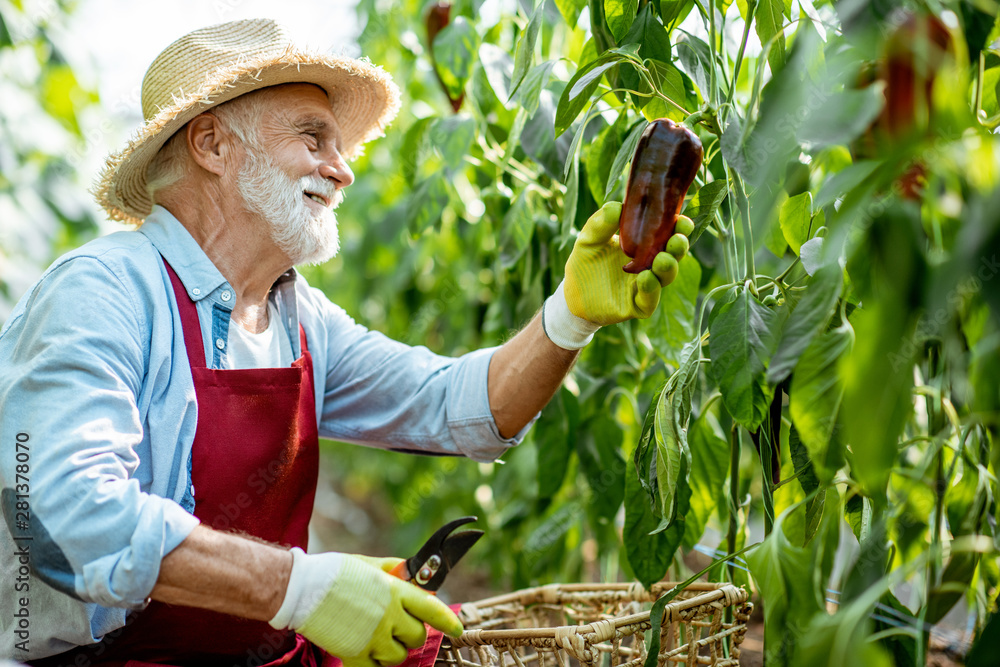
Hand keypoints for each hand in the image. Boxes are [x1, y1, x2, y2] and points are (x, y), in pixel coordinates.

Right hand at [270, 549, 463, 666]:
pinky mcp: (355, 654)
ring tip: (377, 636)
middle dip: (411, 633)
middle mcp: (388, 616)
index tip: (456, 629)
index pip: (432, 609)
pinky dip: (375, 663)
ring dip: (393, 649)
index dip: (448, 621)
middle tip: (398, 626)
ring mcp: (373, 638)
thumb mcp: (370, 564)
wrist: (301, 589)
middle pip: (417, 636)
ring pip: (399, 656)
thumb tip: (415, 577)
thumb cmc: (335, 572)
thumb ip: (396, 572)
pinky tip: (368, 651)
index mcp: (395, 591)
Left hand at [564, 202, 691, 325]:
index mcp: (645, 244)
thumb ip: (601, 224)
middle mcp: (650, 264)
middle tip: (678, 239)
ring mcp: (645, 286)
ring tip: (663, 260)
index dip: (678, 228)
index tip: (681, 220)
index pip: (667, 233)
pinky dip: (650, 290)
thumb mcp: (589, 238)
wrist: (572, 292)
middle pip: (672, 255)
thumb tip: (616, 207)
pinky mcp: (636, 306)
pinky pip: (649, 301)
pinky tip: (645, 279)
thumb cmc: (586, 261)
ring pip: (664, 278)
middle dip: (678, 247)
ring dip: (667, 268)